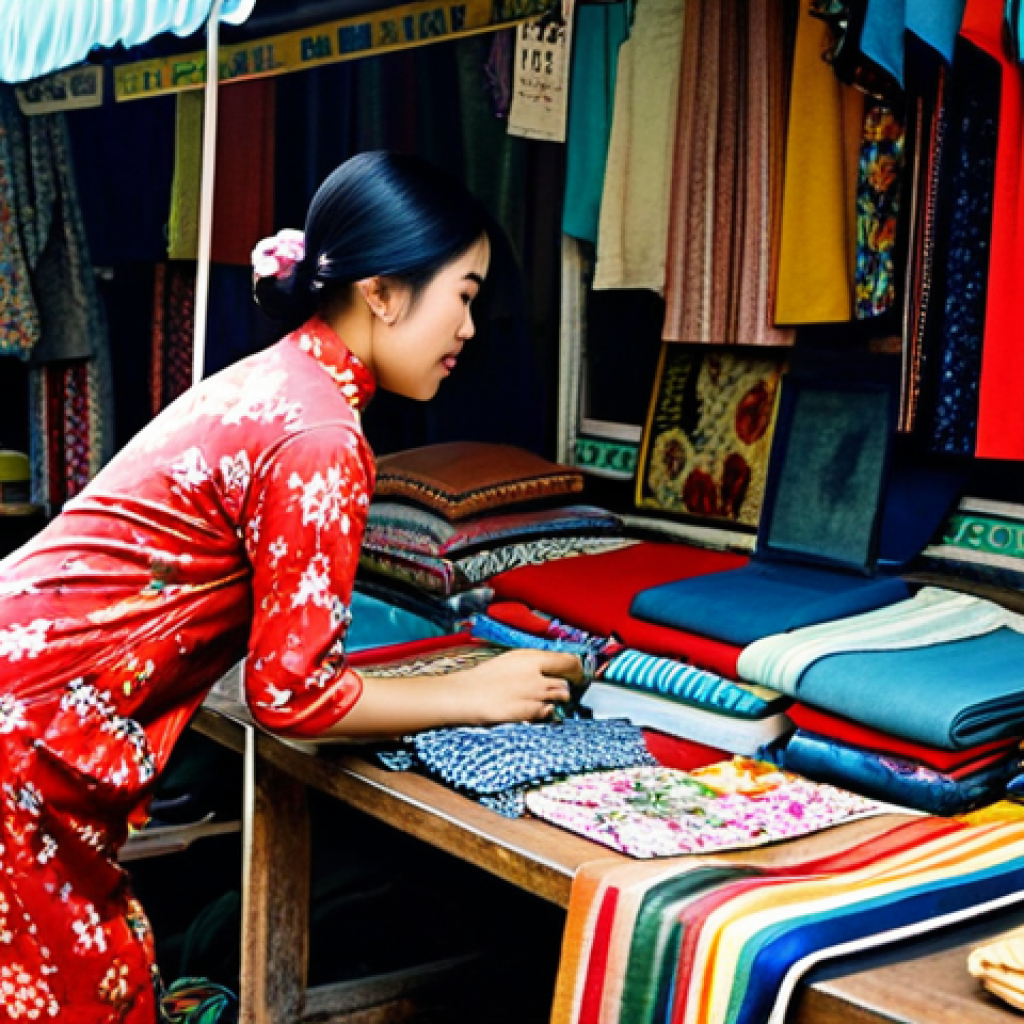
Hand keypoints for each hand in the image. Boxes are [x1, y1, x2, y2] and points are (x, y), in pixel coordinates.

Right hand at [454, 649, 582, 725]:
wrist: (466, 696)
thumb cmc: (484, 677)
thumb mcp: (510, 660)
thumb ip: (533, 662)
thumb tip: (551, 666)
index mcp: (531, 658)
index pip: (568, 661)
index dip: (576, 668)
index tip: (576, 673)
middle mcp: (537, 675)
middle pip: (566, 682)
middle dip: (565, 686)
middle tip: (561, 689)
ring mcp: (535, 695)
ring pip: (560, 697)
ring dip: (556, 699)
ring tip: (544, 699)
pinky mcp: (530, 712)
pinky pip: (549, 712)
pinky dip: (546, 711)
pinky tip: (534, 709)